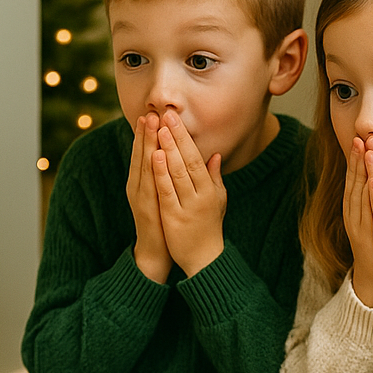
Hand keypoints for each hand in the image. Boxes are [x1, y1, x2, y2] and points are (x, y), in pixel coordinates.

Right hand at [127, 113, 170, 282]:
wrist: (156, 250)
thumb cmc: (163, 220)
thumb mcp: (165, 193)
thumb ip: (167, 174)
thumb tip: (172, 155)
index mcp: (143, 181)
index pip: (145, 153)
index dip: (147, 134)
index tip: (152, 114)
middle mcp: (138, 186)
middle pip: (141, 155)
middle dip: (144, 133)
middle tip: (149, 112)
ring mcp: (140, 196)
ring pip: (143, 165)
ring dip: (145, 143)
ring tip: (149, 124)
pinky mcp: (147, 207)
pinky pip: (149, 184)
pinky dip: (150, 169)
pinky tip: (154, 154)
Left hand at [151, 110, 226, 276]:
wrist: (204, 259)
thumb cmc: (209, 227)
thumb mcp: (217, 200)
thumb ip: (215, 178)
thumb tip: (215, 155)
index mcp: (210, 189)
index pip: (196, 157)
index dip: (184, 136)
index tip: (175, 118)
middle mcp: (201, 195)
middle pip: (186, 160)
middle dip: (175, 135)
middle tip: (165, 113)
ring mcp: (187, 206)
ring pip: (176, 172)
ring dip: (167, 148)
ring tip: (158, 127)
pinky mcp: (174, 217)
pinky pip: (166, 191)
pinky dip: (161, 173)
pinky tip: (155, 156)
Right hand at [342, 137, 372, 307]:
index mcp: (357, 207)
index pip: (358, 177)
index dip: (360, 158)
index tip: (364, 139)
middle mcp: (354, 212)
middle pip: (355, 180)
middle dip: (358, 158)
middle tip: (362, 137)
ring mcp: (358, 222)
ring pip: (358, 192)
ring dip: (360, 171)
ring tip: (363, 150)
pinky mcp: (365, 233)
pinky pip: (366, 211)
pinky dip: (368, 195)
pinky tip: (371, 180)